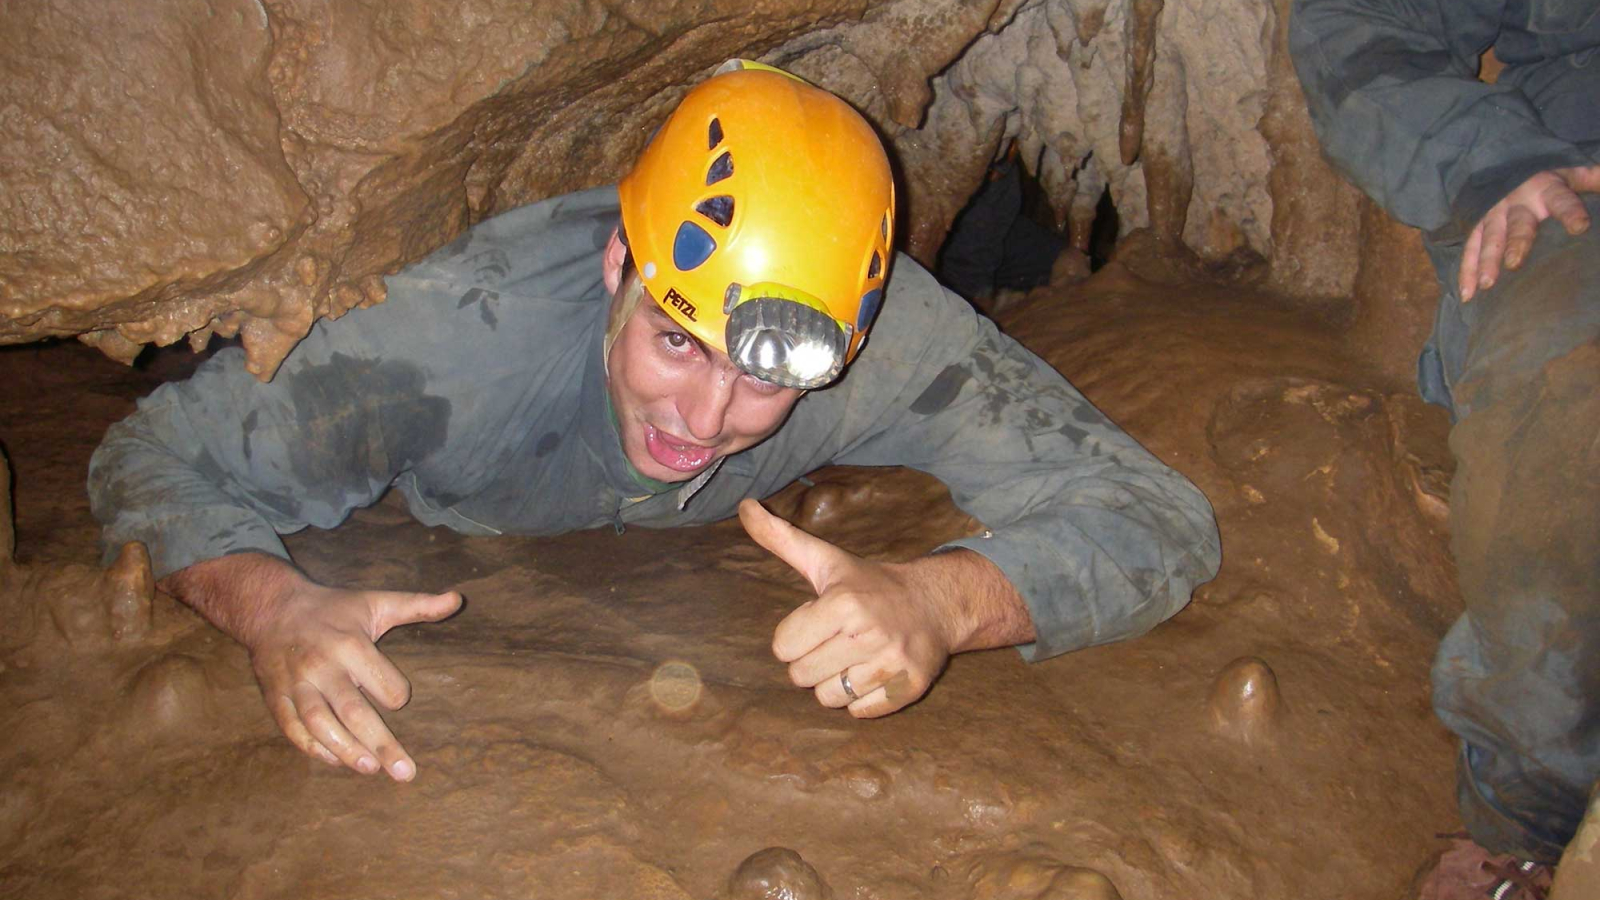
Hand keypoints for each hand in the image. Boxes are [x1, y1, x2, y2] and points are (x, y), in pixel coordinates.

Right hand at [247, 581, 461, 779]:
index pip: (382, 683)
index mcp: (350, 644)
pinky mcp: (276, 697)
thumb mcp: (376, 603)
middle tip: (404, 772)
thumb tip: (457, 599)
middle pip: (352, 711)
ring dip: (344, 749)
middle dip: (380, 743)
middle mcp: (322, 666)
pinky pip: (292, 728)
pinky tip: (335, 760)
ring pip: (318, 724)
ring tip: (370, 769)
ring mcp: (296, 684)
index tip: (399, 699)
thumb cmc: (334, 609)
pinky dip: (312, 748)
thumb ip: (417, 606)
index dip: (396, 695)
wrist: (272, 608)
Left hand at [738, 498, 956, 716]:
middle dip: (812, 660)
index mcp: (842, 603)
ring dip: (835, 682)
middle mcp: (867, 634)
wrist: (937, 603)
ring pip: (829, 698)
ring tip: (853, 658)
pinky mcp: (909, 687)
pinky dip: (862, 699)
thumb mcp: (826, 559)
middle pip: (801, 676)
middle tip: (835, 642)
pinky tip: (873, 673)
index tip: (818, 623)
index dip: (795, 636)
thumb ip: (781, 538)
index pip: (783, 647)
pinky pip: (860, 713)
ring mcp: (891, 664)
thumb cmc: (871, 585)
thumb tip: (744, 506)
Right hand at [1460, 165, 1599, 300]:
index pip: (1561, 200)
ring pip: (1489, 239)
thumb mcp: (1572, 174)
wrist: (1507, 170)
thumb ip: (1591, 178)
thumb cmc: (1549, 182)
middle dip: (1516, 243)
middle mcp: (1516, 202)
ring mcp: (1494, 216)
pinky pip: (1470, 250)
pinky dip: (1466, 272)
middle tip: (1515, 263)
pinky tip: (1468, 294)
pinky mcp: (1477, 228)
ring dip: (1486, 261)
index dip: (1570, 212)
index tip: (1580, 227)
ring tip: (1487, 284)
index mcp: (1547, 189)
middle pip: (1518, 224)